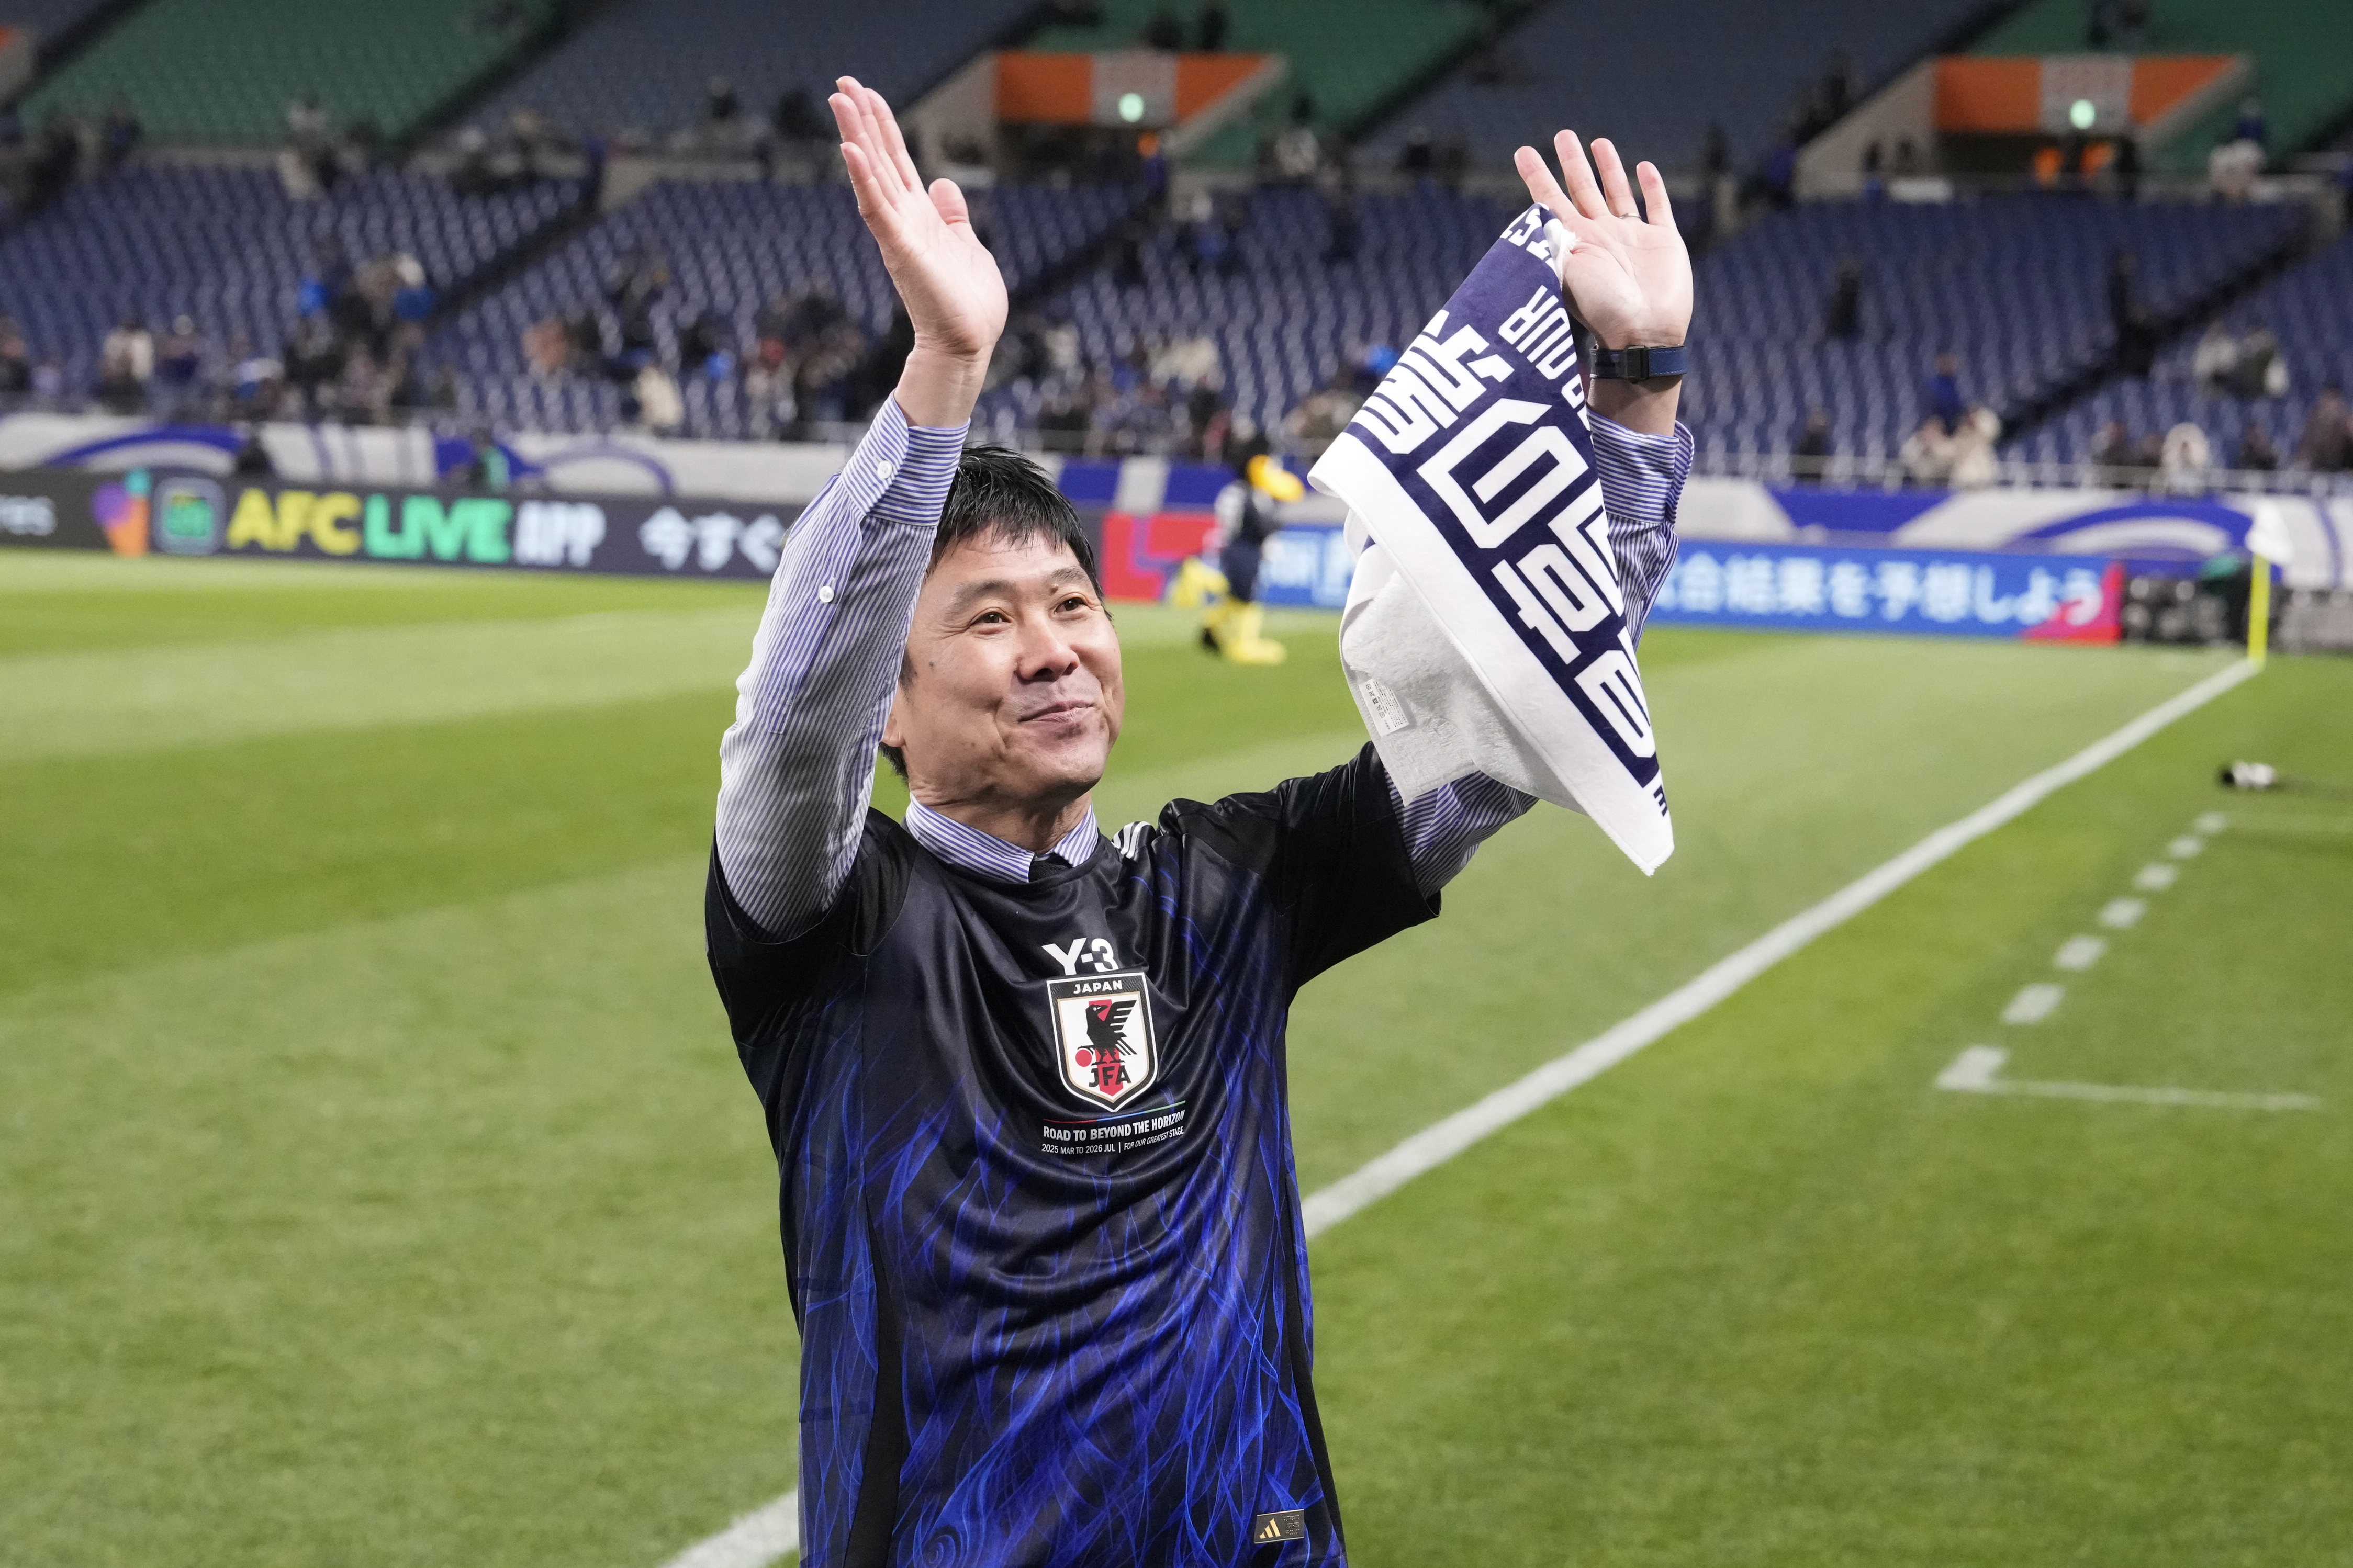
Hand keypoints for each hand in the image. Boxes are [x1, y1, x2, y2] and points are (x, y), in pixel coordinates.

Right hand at [831, 77, 1005, 424]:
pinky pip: (876, 209)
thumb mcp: (966, 245)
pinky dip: (863, 179)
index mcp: (921, 217)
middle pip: (878, 159)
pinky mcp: (901, 251)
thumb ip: (952, 215)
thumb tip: (943, 185)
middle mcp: (903, 220)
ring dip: (855, 136)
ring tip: (839, 100)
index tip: (867, 94)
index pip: (896, 162)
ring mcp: (898, 234)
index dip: (883, 126)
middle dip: (862, 120)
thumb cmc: (968, 304)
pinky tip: (850, 150)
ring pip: (872, 176)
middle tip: (841, 82)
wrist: (969, 345)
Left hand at [1513, 133, 1691, 351]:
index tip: (1523, 151)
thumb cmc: (1601, 307)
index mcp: (1573, 240)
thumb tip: (1531, 213)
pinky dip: (1652, 187)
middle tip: (1562, 135)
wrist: (1642, 334)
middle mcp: (1600, 235)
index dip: (1536, 175)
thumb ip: (1550, 239)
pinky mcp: (1663, 241)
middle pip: (1582, 188)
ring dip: (1608, 168)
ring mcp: (1632, 238)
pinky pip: (1657, 207)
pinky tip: (1644, 168)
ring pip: (1617, 192)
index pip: (1549, 199)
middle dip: (1572, 162)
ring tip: (1597, 142)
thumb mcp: (1565, 270)